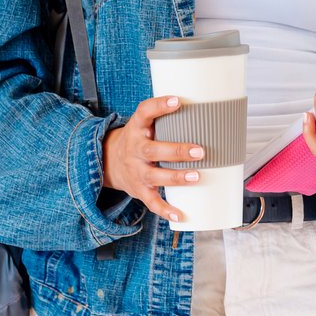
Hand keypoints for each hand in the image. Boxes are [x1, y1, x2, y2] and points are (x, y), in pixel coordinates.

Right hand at [102, 95, 205, 222]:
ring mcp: (135, 172)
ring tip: (196, 177)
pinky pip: (151, 202)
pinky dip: (165, 210)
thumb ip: (166, 117)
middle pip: (152, 151)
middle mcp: (134, 150)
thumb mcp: (144, 123)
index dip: (159, 106)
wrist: (108, 162)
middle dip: (176, 151)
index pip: (144, 112)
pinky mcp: (138, 190)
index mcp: (137, 128)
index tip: (177, 100)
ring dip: (175, 178)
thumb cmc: (139, 139)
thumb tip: (207, 107)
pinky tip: (180, 215)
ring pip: (153, 176)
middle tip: (199, 151)